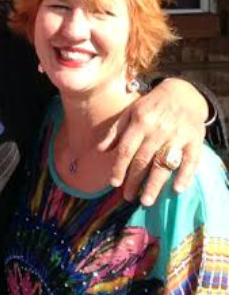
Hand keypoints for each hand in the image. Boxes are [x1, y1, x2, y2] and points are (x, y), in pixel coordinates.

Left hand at [99, 78, 207, 205]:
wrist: (183, 93)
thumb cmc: (151, 106)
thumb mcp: (130, 112)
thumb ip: (115, 131)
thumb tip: (100, 150)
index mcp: (140, 123)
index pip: (126, 150)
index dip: (119, 168)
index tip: (114, 184)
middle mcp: (158, 130)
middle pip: (143, 160)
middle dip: (134, 181)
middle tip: (127, 197)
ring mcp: (177, 135)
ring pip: (164, 163)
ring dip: (154, 184)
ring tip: (146, 201)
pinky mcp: (195, 139)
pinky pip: (191, 160)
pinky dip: (185, 175)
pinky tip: (177, 189)